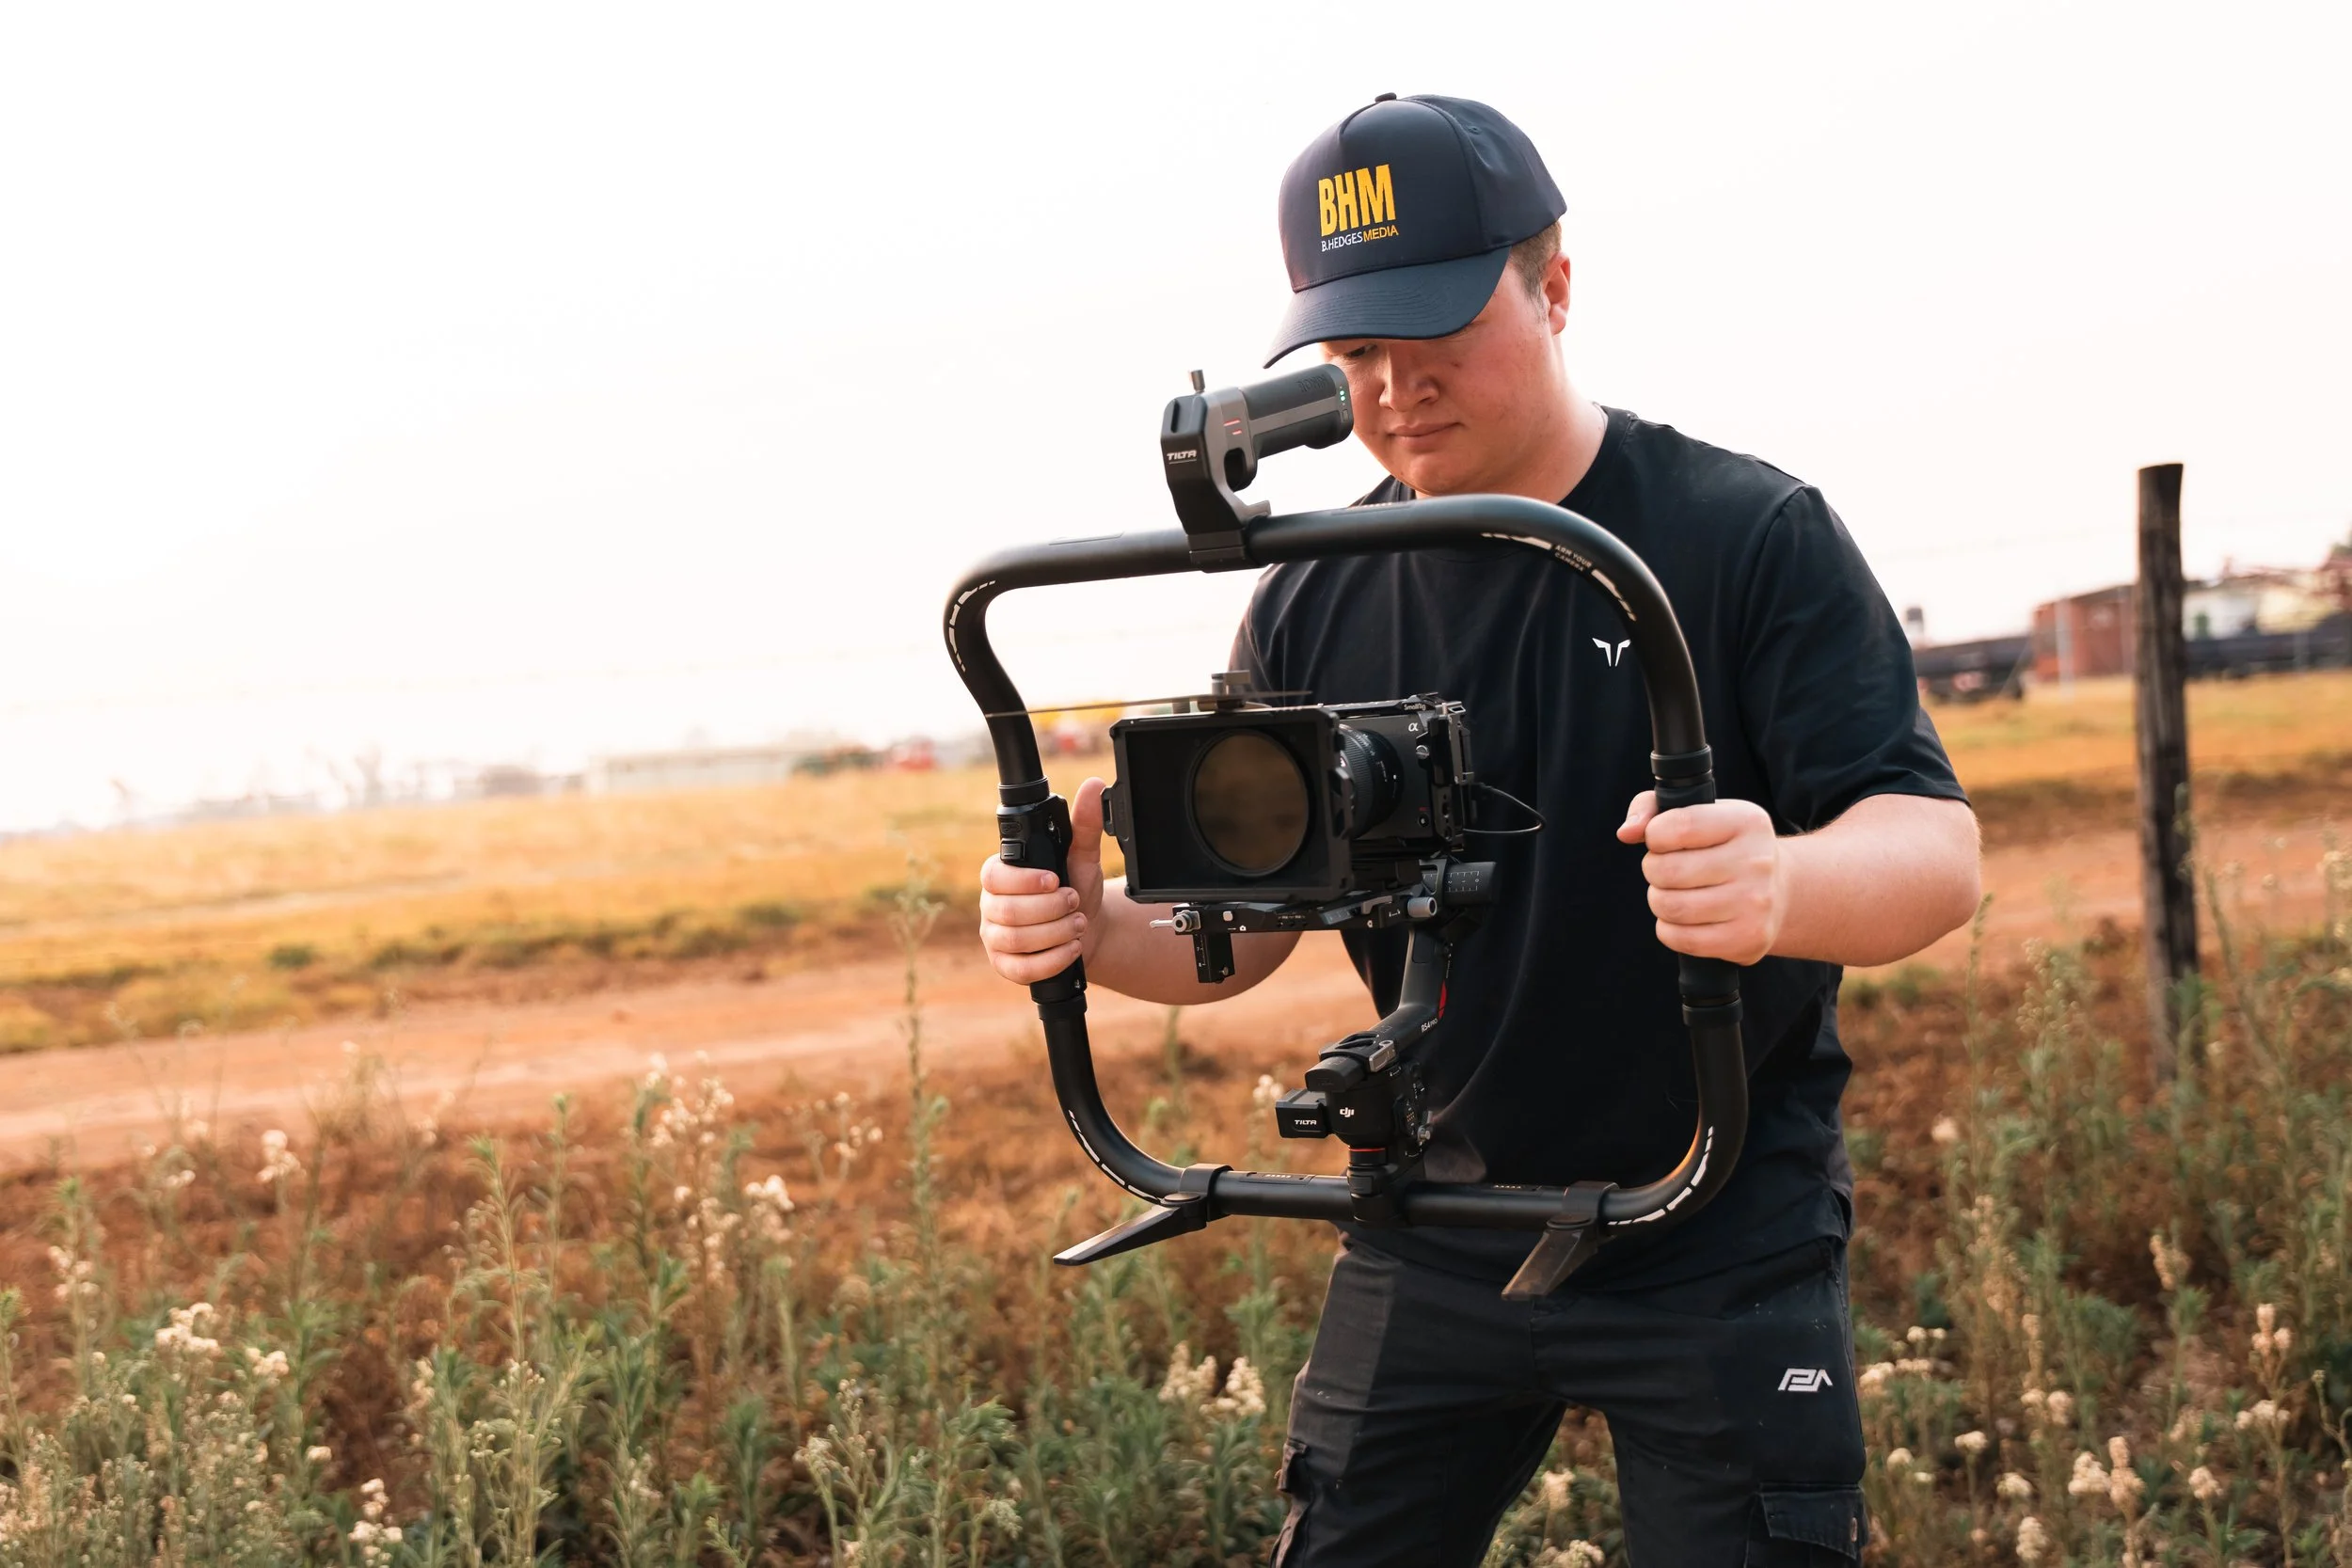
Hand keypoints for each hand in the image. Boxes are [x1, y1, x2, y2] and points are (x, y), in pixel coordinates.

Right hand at [977, 777, 1105, 984]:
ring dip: (1054, 933)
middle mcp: (991, 905)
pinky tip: (1071, 949)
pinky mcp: (1005, 965)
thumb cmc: (1077, 888)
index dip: (1024, 881)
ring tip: (1078, 924)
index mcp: (1001, 875)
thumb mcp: (1083, 856)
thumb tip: (1093, 785)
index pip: (995, 876)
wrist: (1090, 930)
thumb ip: (1085, 824)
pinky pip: (1019, 969)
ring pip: (1015, 940)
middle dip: (1048, 909)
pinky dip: (1051, 960)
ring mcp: (995, 938)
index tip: (1056, 880)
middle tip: (1074, 902)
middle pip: (1007, 912)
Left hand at [1616, 791, 1784, 965]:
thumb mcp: (1699, 814)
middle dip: (1653, 870)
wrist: (1780, 891)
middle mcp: (1757, 861)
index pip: (1678, 826)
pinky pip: (1681, 939)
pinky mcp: (1748, 938)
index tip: (1661, 840)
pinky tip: (1683, 919)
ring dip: (1659, 900)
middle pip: (1668, 871)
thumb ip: (1652, 809)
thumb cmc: (1724, 846)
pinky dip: (1669, 929)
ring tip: (1673, 893)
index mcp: (1746, 822)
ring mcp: (1756, 903)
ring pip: (1670, 906)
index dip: (1655, 835)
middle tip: (1665, 870)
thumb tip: (1626, 833)